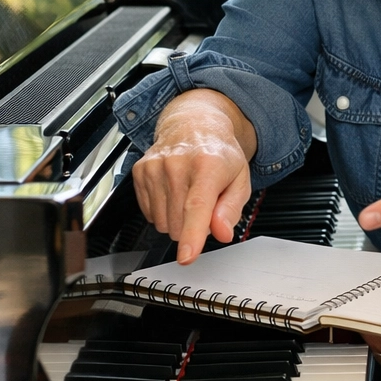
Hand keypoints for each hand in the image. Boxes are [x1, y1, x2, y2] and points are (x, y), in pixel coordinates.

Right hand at [131, 89, 256, 262]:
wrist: (194, 124)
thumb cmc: (219, 154)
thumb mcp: (240, 180)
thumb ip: (232, 209)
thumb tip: (221, 232)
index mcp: (208, 165)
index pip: (197, 206)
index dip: (192, 235)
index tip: (186, 256)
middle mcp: (177, 163)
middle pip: (178, 223)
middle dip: (193, 226)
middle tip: (204, 204)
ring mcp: (155, 167)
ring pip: (162, 223)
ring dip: (177, 219)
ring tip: (188, 195)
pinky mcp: (140, 171)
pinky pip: (149, 214)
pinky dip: (162, 211)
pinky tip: (173, 192)